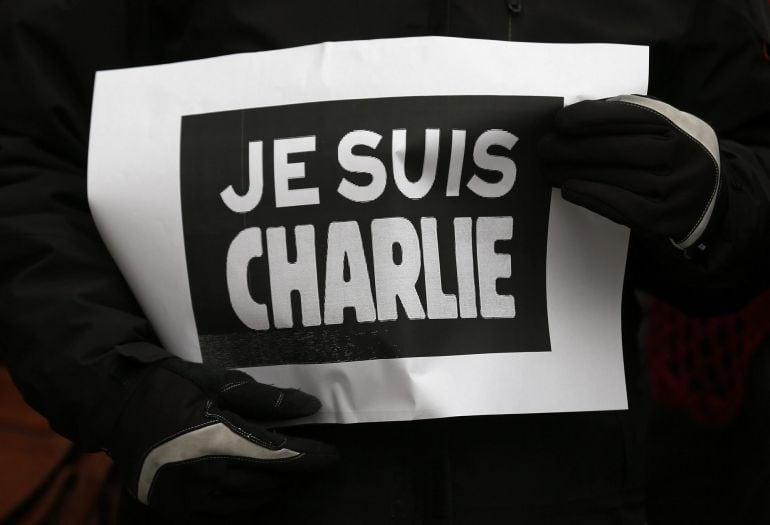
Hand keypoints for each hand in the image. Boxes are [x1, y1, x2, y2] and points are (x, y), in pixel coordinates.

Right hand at [108, 357, 336, 521]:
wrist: (118, 406)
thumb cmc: (172, 386)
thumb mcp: (219, 383)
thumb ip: (265, 399)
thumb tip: (309, 405)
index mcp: (219, 440)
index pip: (279, 455)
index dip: (309, 457)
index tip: (331, 455)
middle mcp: (206, 475)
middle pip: (268, 480)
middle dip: (293, 471)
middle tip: (308, 459)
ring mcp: (190, 497)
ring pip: (249, 501)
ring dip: (272, 486)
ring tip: (284, 471)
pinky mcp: (178, 507)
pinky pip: (224, 514)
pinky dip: (245, 502)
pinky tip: (252, 486)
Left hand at [539, 95, 721, 250]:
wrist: (706, 198)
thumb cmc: (670, 156)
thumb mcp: (664, 129)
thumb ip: (629, 118)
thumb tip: (577, 116)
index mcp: (681, 126)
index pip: (632, 116)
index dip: (593, 118)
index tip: (561, 122)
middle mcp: (684, 156)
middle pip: (619, 149)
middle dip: (575, 148)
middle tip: (544, 147)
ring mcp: (677, 189)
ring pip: (617, 178)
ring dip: (576, 173)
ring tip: (549, 169)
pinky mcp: (666, 219)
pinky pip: (623, 208)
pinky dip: (592, 196)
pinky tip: (569, 189)